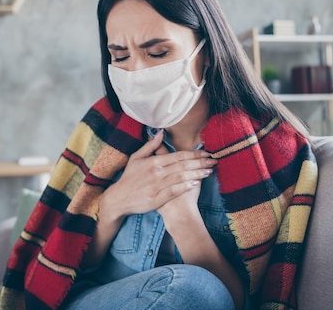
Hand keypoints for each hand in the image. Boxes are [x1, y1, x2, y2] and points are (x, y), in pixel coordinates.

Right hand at [100, 130, 216, 220]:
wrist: (119, 198)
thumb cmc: (129, 177)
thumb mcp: (136, 158)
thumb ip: (150, 146)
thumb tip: (161, 133)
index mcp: (153, 161)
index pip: (178, 156)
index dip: (194, 154)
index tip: (206, 152)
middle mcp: (156, 173)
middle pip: (183, 166)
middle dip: (200, 162)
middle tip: (213, 161)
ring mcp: (157, 186)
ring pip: (181, 178)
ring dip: (197, 174)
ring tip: (209, 171)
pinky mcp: (157, 199)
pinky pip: (174, 191)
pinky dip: (185, 187)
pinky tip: (196, 183)